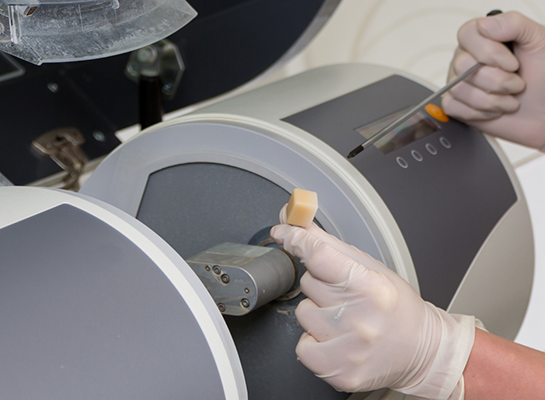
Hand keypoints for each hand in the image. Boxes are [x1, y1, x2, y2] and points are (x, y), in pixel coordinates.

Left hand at [270, 206, 474, 398]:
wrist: (422, 351)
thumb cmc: (396, 306)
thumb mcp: (370, 267)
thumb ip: (328, 244)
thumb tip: (293, 223)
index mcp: (372, 287)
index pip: (319, 256)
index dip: (298, 241)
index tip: (286, 234)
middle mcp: (361, 319)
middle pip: (308, 283)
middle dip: (320, 284)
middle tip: (345, 295)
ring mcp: (349, 349)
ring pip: (303, 313)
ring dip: (317, 313)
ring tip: (344, 318)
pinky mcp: (340, 372)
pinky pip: (301, 347)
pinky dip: (313, 341)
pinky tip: (336, 339)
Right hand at [442, 11, 544, 148]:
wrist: (544, 111)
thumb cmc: (544, 77)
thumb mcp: (538, 42)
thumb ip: (513, 24)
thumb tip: (483, 25)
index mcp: (484, 38)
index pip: (467, 34)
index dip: (488, 51)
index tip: (512, 64)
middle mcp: (467, 58)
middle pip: (462, 65)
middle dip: (496, 81)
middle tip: (516, 85)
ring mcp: (458, 81)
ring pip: (459, 88)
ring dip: (491, 100)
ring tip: (509, 100)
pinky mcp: (455, 104)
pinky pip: (453, 106)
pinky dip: (479, 112)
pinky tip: (494, 110)